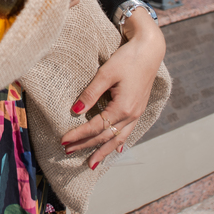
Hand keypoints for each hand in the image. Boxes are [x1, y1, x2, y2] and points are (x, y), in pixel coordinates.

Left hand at [59, 9, 164, 168]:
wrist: (150, 51)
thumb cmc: (127, 59)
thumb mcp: (105, 74)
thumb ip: (90, 94)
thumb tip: (75, 111)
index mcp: (122, 108)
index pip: (95, 127)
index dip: (78, 135)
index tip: (63, 140)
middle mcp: (131, 115)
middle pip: (105, 136)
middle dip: (86, 145)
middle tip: (68, 152)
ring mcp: (136, 113)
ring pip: (118, 139)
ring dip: (103, 151)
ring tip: (91, 163)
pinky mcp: (138, 109)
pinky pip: (127, 132)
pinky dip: (118, 142)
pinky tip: (115, 149)